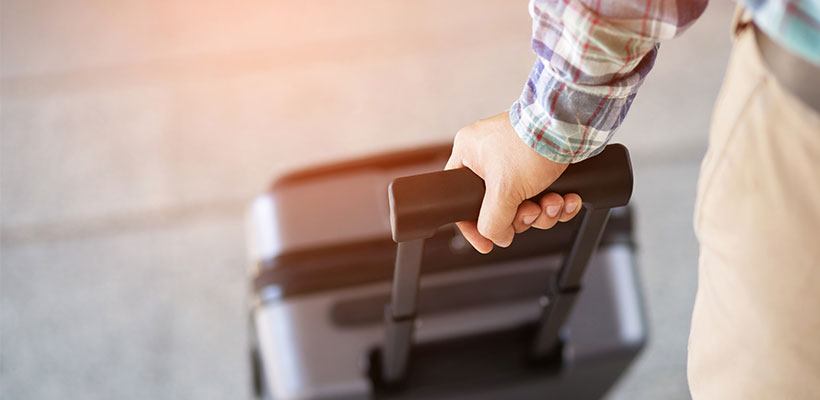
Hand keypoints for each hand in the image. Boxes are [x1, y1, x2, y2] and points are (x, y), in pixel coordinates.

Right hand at [445, 111, 582, 252]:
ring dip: (544, 211)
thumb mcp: (503, 190)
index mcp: (469, 154)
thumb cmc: (531, 144)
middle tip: (532, 212)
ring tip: (554, 202)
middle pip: (498, 206)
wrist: (571, 124)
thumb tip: (496, 236)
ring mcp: (517, 158)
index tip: (487, 244)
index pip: (460, 199)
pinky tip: (568, 199)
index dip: (473, 226)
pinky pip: (543, 193)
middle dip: (523, 216)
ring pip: (525, 202)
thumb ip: (492, 221)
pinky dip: (558, 202)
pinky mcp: (541, 161)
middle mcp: (490, 155)